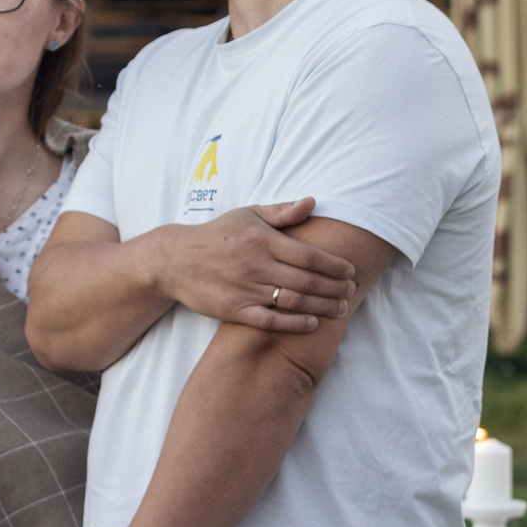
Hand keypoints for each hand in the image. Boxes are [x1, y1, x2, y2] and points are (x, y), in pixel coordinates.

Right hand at [156, 199, 358, 332]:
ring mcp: (243, 289)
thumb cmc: (218, 234)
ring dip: (321, 307)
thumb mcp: (248, 215)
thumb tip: (313, 202)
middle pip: (305, 281)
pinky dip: (292, 324)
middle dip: (334, 288)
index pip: (308, 255)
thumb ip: (282, 212)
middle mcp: (254, 265)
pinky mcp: (232, 310)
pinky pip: (268, 320)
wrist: (174, 260)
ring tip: (340, 309)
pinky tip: (311, 323)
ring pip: (291, 301)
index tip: (351, 271)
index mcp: (261, 240)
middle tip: (352, 291)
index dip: (333, 265)